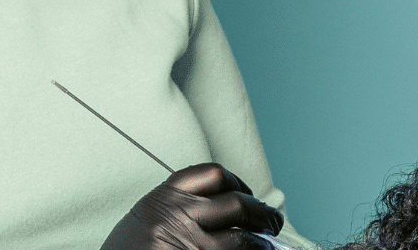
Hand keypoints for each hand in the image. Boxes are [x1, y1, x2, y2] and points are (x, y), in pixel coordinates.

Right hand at [102, 163, 285, 249]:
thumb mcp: (146, 217)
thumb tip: (225, 210)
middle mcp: (178, 218)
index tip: (244, 192)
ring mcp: (192, 247)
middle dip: (264, 213)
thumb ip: (178, 207)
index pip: (213, 175)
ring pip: (245, 240)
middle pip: (238, 204)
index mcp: (164, 198)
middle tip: (271, 221)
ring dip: (262, 244)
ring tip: (265, 246)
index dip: (238, 182)